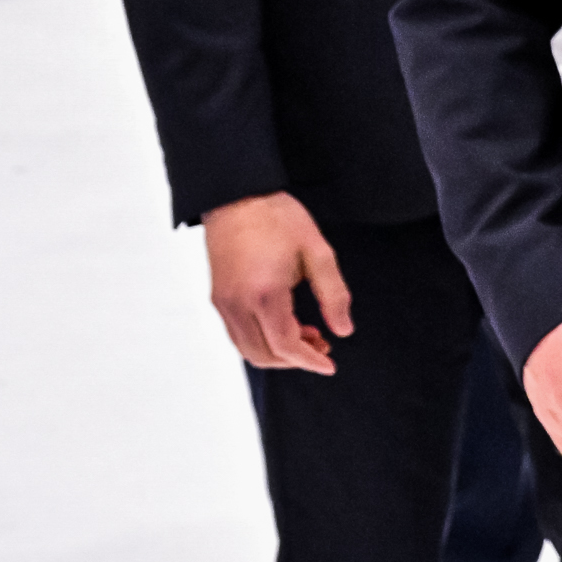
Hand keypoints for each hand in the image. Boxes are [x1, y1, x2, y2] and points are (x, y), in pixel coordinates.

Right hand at [203, 191, 351, 372]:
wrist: (236, 197)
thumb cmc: (279, 219)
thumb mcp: (318, 252)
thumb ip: (334, 294)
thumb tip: (343, 329)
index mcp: (264, 294)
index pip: (284, 345)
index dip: (309, 361)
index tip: (330, 365)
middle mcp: (236, 304)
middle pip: (262, 355)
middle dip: (295, 360)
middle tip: (324, 346)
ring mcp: (222, 302)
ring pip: (247, 348)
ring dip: (278, 352)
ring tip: (310, 334)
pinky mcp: (218, 297)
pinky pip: (238, 333)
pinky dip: (262, 339)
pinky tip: (286, 323)